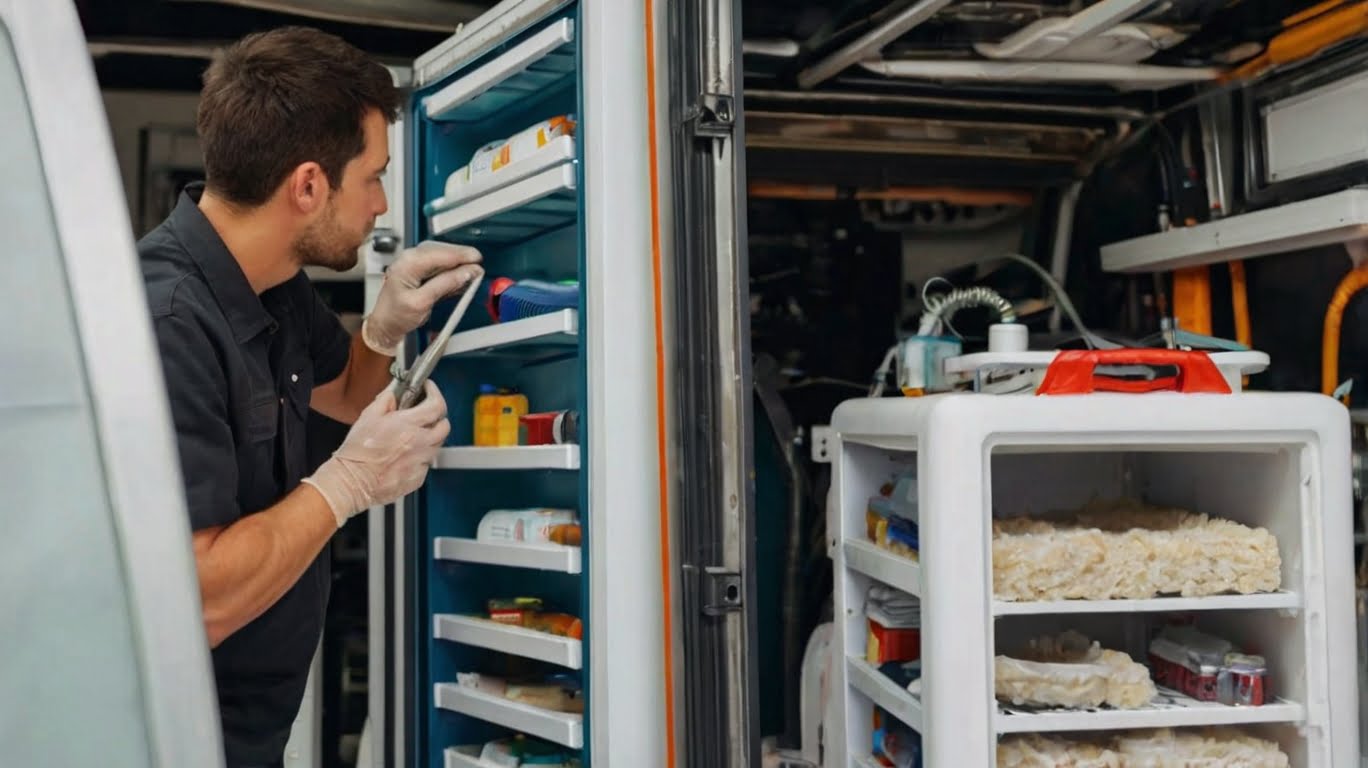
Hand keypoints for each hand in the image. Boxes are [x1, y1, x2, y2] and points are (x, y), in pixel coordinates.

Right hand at [301, 381, 449, 525]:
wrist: (351, 482)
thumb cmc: (357, 453)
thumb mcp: (368, 417)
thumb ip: (385, 400)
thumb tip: (393, 393)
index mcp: (407, 425)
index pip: (437, 405)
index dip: (435, 394)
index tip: (429, 390)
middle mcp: (419, 443)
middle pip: (444, 426)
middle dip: (438, 417)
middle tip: (426, 414)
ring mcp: (420, 462)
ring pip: (437, 446)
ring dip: (429, 438)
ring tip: (411, 438)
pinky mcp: (417, 478)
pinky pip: (426, 464)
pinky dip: (420, 458)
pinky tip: (405, 457)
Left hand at [362, 241, 483, 355]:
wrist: (385, 325)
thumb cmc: (396, 315)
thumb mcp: (422, 302)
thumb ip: (444, 285)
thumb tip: (466, 272)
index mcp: (408, 263)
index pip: (441, 254)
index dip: (462, 255)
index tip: (478, 259)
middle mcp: (410, 258)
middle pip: (442, 251)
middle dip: (462, 258)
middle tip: (478, 267)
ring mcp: (414, 263)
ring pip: (442, 257)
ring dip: (458, 263)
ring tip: (473, 272)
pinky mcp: (419, 270)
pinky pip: (439, 265)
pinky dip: (452, 270)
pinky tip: (462, 276)